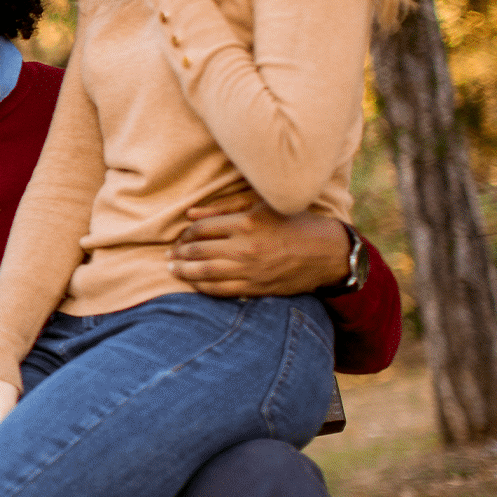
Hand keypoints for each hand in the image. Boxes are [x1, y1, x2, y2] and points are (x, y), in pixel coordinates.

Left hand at [171, 194, 351, 296]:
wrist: (328, 253)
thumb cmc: (293, 223)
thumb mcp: (261, 205)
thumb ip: (224, 208)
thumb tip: (190, 214)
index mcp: (246, 223)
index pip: (201, 229)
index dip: (185, 234)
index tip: (179, 237)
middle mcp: (245, 248)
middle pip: (198, 251)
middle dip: (178, 253)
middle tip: (168, 254)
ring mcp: (250, 270)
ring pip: (204, 273)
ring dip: (183, 271)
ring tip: (172, 269)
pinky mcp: (256, 288)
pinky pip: (220, 290)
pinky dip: (201, 287)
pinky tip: (193, 283)